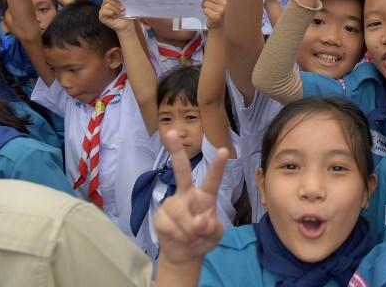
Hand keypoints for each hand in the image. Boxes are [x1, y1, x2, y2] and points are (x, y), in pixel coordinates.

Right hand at [99, 0, 132, 32]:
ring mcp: (103, 10)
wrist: (127, 25)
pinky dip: (110, 12)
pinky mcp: (101, 17)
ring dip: (115, 9)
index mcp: (111, 0)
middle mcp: (105, 4)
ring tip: (121, 13)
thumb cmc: (127, 14)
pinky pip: (104, 11)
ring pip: (107, 5)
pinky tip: (115, 15)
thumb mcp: (125, 5)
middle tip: (123, 8)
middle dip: (116, 3)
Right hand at [154, 130, 227, 264]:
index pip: (213, 179)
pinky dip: (178, 236)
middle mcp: (187, 194)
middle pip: (181, 170)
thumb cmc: (203, 238)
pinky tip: (180, 237)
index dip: (218, 166)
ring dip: (189, 230)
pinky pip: (170, 225)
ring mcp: (172, 203)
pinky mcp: (160, 216)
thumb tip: (200, 222)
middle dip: (175, 151)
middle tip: (170, 132)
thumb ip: (213, 228)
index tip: (225, 150)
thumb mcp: (215, 236)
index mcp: (206, 195)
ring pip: (180, 212)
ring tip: (192, 237)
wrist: (184, 254)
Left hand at [199, 0, 225, 28]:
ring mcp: (222, 10)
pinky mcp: (217, 16)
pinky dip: (205, 12)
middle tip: (207, 7)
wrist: (220, 29)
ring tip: (209, 12)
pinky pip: (205, 10)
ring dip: (205, 7)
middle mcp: (225, 4)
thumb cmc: (217, 15)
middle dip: (204, 1)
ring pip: (206, 3)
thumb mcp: (218, 4)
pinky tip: (209, 16)